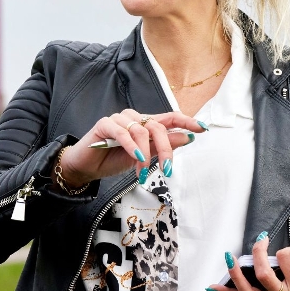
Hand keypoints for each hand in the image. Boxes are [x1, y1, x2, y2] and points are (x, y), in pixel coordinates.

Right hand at [56, 109, 205, 187]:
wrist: (87, 167)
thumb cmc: (113, 160)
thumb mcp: (144, 157)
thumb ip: (163, 146)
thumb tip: (188, 137)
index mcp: (145, 124)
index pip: (170, 118)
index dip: (187, 120)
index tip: (203, 128)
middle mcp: (134, 119)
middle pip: (158, 126)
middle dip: (166, 149)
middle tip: (167, 169)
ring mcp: (119, 120)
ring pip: (141, 130)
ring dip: (145, 154)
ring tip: (142, 172)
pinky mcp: (104, 124)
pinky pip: (122, 132)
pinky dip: (132, 146)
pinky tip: (137, 157)